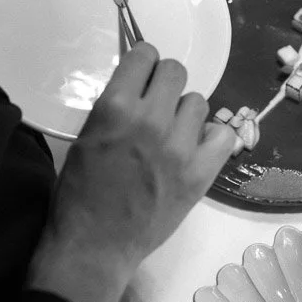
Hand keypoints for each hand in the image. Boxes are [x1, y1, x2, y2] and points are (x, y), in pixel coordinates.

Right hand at [29, 43, 233, 301]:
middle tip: (157, 102)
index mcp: (116, 108)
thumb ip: (116, 106)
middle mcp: (152, 120)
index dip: (143, 63)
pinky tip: (194, 147)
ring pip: (198, 102)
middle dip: (164, 82)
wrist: (94, 246)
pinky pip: (223, 135)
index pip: (145, 54)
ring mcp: (180, 148)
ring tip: (171, 133)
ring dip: (184, 112)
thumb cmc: (79, 192)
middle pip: (175, 71)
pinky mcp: (200, 174)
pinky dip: (211, 137)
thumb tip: (140, 83)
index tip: (141, 76)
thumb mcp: (87, 136)